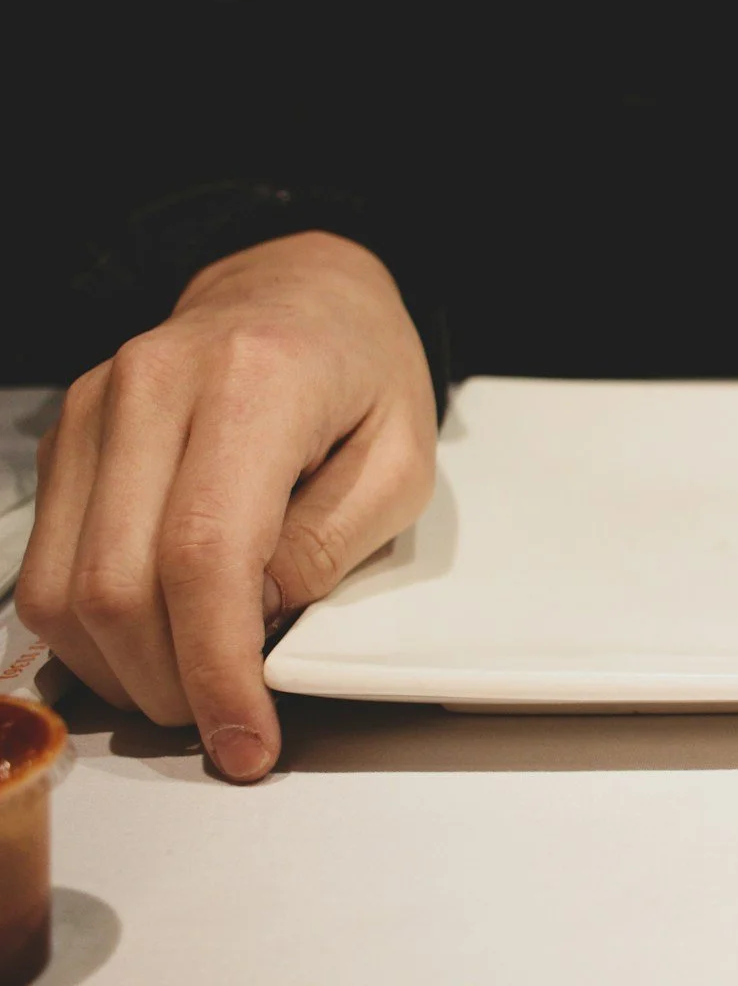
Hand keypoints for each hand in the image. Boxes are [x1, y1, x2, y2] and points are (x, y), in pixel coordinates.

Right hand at [16, 231, 436, 780]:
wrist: (299, 287)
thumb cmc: (364, 370)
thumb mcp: (402, 457)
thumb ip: (335, 538)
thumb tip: (259, 617)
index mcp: (253, 382)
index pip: (204, 554)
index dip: (216, 667)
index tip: (246, 739)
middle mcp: (152, 386)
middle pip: (116, 582)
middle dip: (168, 683)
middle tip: (227, 721)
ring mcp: (94, 408)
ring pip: (61, 586)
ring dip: (121, 668)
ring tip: (194, 683)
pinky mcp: (66, 437)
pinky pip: (47, 562)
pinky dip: (92, 629)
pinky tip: (155, 640)